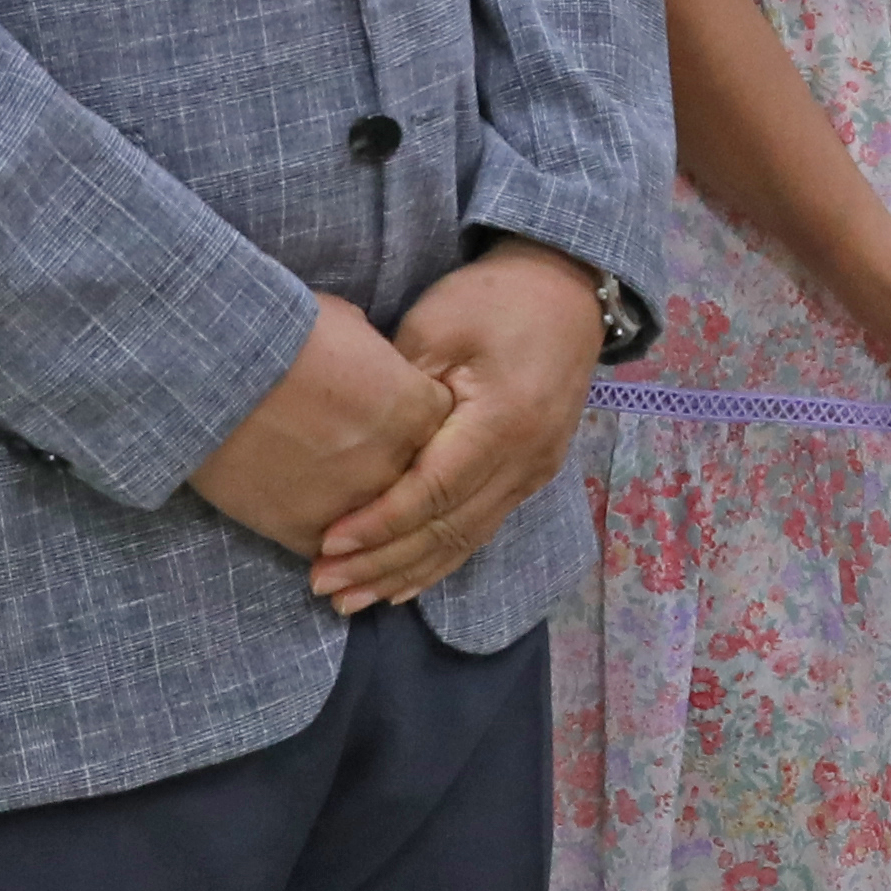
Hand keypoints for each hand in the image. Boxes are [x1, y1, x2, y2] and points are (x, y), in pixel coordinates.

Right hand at [195, 294, 456, 569]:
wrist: (211, 376)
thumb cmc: (279, 335)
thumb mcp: (346, 326)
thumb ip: (376, 356)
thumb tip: (372, 362)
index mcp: (417, 409)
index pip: (442, 429)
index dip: (418, 427)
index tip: (397, 424)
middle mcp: (398, 463)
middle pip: (415, 482)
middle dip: (396, 476)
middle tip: (367, 471)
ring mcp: (357, 505)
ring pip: (376, 528)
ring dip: (364, 523)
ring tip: (341, 518)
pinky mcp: (309, 532)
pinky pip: (331, 550)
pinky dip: (324, 544)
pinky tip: (312, 531)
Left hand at [306, 243, 601, 611]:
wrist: (566, 290)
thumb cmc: (493, 299)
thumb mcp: (436, 326)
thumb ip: (400, 392)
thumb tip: (353, 447)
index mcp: (502, 422)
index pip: (432, 491)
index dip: (379, 524)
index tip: (327, 544)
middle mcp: (526, 460)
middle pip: (448, 530)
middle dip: (382, 563)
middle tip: (324, 585)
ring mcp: (534, 473)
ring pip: (465, 540)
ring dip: (406, 574)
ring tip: (352, 600)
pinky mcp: (531, 475)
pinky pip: (481, 530)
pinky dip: (439, 562)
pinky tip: (403, 587)